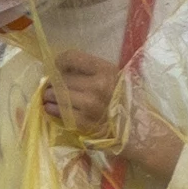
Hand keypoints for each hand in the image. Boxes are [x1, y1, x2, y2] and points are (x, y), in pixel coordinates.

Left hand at [46, 47, 178, 182]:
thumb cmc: (124, 101)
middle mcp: (98, 86)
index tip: (58, 68)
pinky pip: (59, 112)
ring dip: (49, 96)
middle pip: (61, 78)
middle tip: (52, 86)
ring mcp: (90, 106)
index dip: (59, 62)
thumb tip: (62, 70)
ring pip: (57, 95)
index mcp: (106, 70)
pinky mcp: (85, 123)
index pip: (70, 57)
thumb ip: (92, 72)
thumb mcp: (115, 78)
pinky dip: (52, 109)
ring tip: (50, 98)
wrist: (138, 130)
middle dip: (53, 82)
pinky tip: (51, 109)